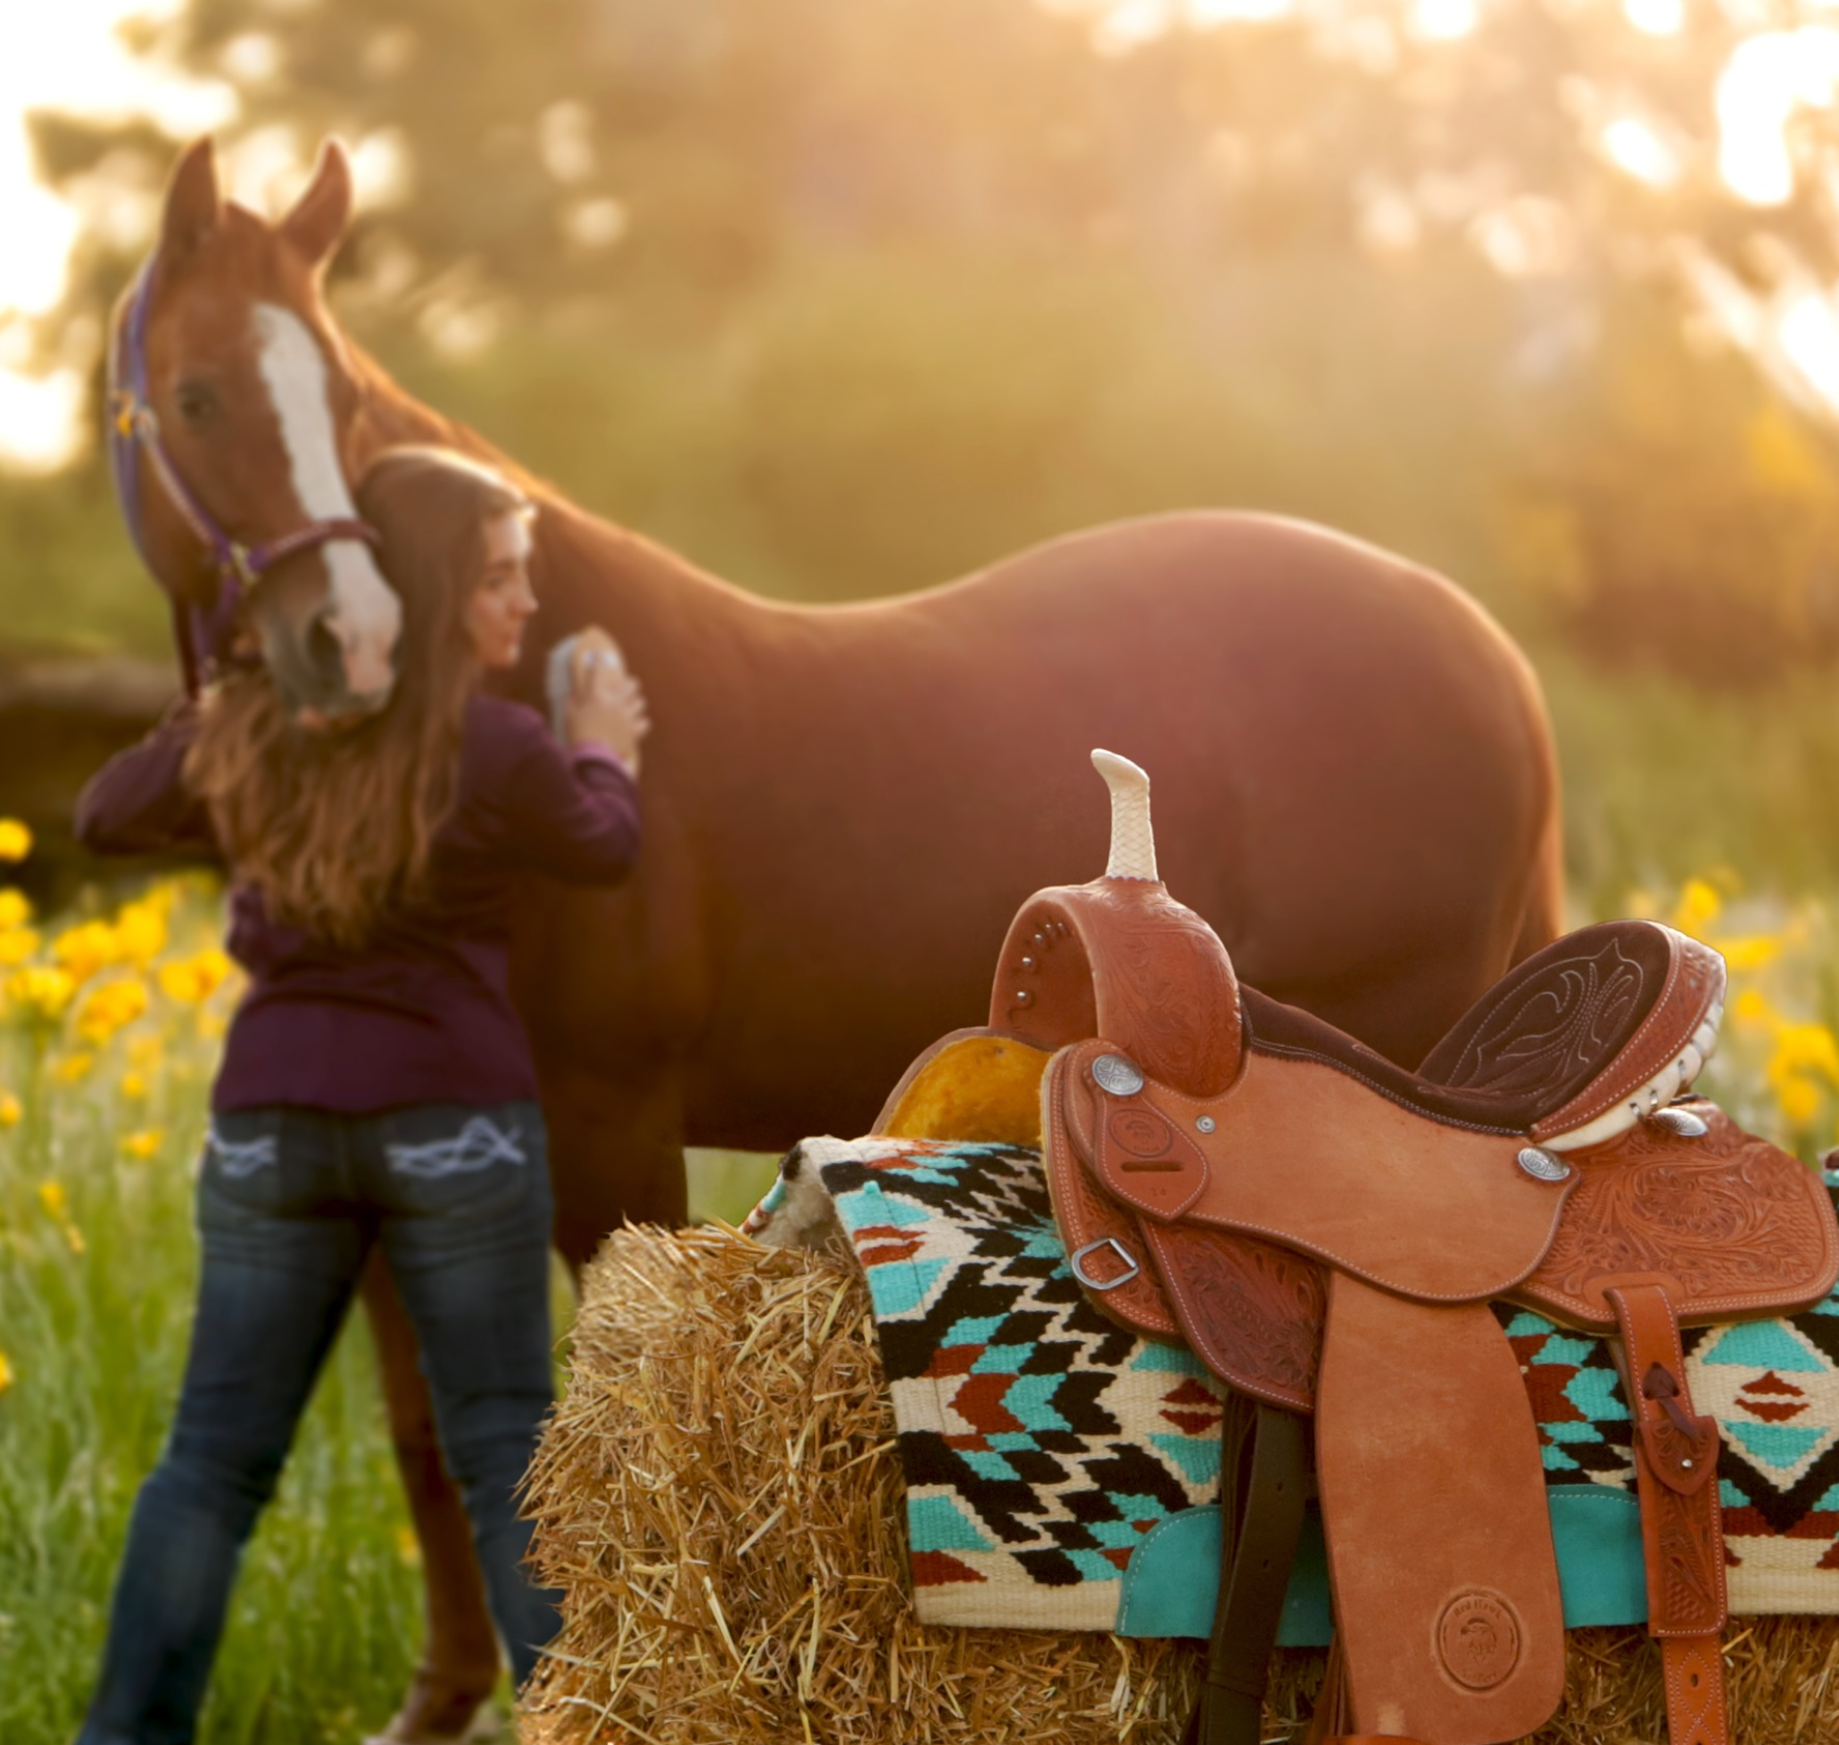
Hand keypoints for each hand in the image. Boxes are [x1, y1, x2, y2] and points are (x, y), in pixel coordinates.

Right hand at [564, 627, 648, 774]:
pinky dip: (640, 722)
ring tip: (628, 707)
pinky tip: (634, 724)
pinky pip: (645, 722)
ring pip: (640, 701)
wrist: (593, 758)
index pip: (598, 671)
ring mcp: (628, 716)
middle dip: (628, 683)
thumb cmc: (578, 736)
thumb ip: (573, 701)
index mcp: (597, 696)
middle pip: (631, 683)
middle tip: (623, 687)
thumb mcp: (569, 716)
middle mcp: (615, 702)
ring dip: (634, 702)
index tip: (599, 655)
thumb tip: (576, 692)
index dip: (599, 660)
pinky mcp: (635, 731)